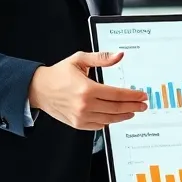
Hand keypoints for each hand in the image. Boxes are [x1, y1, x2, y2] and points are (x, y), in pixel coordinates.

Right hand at [28, 51, 148, 130]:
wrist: (39, 89)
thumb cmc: (58, 74)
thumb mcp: (79, 60)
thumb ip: (101, 58)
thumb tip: (119, 55)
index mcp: (87, 89)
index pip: (117, 95)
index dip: (132, 96)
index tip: (142, 95)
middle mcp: (85, 105)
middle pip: (116, 108)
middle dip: (133, 106)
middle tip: (143, 105)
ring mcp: (81, 117)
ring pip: (109, 119)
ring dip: (124, 115)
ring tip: (133, 111)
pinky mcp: (77, 124)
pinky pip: (99, 125)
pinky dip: (110, 121)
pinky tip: (116, 116)